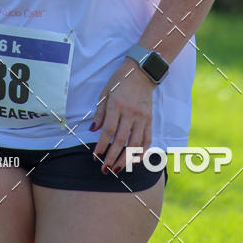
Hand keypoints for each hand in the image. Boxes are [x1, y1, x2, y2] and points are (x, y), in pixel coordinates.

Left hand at [91, 58, 154, 174]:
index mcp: (116, 105)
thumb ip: (100, 112)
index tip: (96, 157)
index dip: (101, 146)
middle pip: (121, 141)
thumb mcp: (105, 92)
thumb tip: (93, 130)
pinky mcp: (150, 119)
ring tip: (118, 169)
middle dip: (112, 158)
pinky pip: (147, 139)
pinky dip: (142, 152)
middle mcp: (130, 113)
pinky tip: (136, 161)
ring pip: (135, 144)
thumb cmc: (120, 81)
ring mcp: (142, 117)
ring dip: (126, 159)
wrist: (142, 72)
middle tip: (106, 170)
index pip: (108, 131)